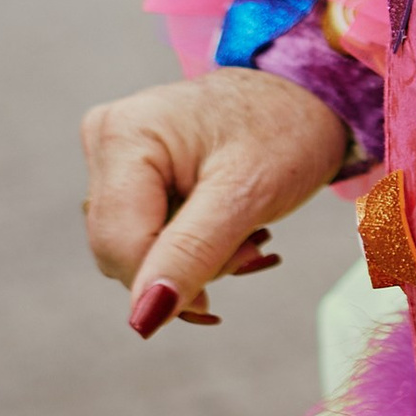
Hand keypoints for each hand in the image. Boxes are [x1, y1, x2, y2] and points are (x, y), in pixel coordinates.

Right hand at [80, 69, 343, 333]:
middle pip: (122, 251)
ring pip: (133, 249)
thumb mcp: (247, 195)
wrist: (309, 95)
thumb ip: (190, 256)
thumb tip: (141, 320)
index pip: (119, 247)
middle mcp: (107, 138)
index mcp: (125, 133)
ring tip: (244, 228)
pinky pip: (144, 233)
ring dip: (193, 257)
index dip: (172, 278)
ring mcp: (116, 154)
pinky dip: (188, 244)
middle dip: (188, 264)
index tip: (244, 259)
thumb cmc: (287, 128)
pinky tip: (227, 226)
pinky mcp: (131, 170)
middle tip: (251, 240)